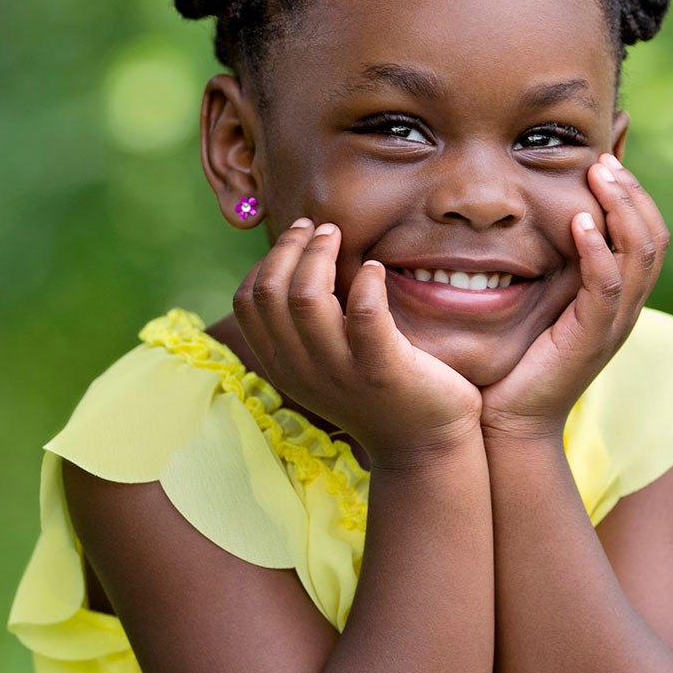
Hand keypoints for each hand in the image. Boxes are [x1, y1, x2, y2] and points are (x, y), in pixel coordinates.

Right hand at [234, 219, 482, 468]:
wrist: (424, 446)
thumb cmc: (379, 392)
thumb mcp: (327, 364)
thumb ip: (305, 329)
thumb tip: (296, 263)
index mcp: (284, 366)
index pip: (247, 303)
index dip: (267, 261)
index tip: (296, 237)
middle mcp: (303, 371)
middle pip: (270, 292)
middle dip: (290, 247)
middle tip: (318, 226)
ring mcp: (341, 372)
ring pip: (306, 297)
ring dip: (320, 253)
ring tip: (338, 235)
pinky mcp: (383, 370)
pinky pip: (365, 313)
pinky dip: (367, 280)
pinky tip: (376, 269)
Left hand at [479, 154, 668, 441]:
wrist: (511, 420)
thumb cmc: (520, 361)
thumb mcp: (542, 301)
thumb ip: (552, 264)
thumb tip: (540, 220)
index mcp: (618, 297)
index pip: (648, 235)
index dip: (633, 195)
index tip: (605, 161)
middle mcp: (625, 308)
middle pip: (654, 238)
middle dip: (632, 193)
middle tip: (605, 160)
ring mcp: (613, 324)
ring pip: (640, 256)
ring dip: (621, 210)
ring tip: (599, 176)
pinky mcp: (591, 338)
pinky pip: (607, 286)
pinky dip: (598, 251)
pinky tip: (581, 223)